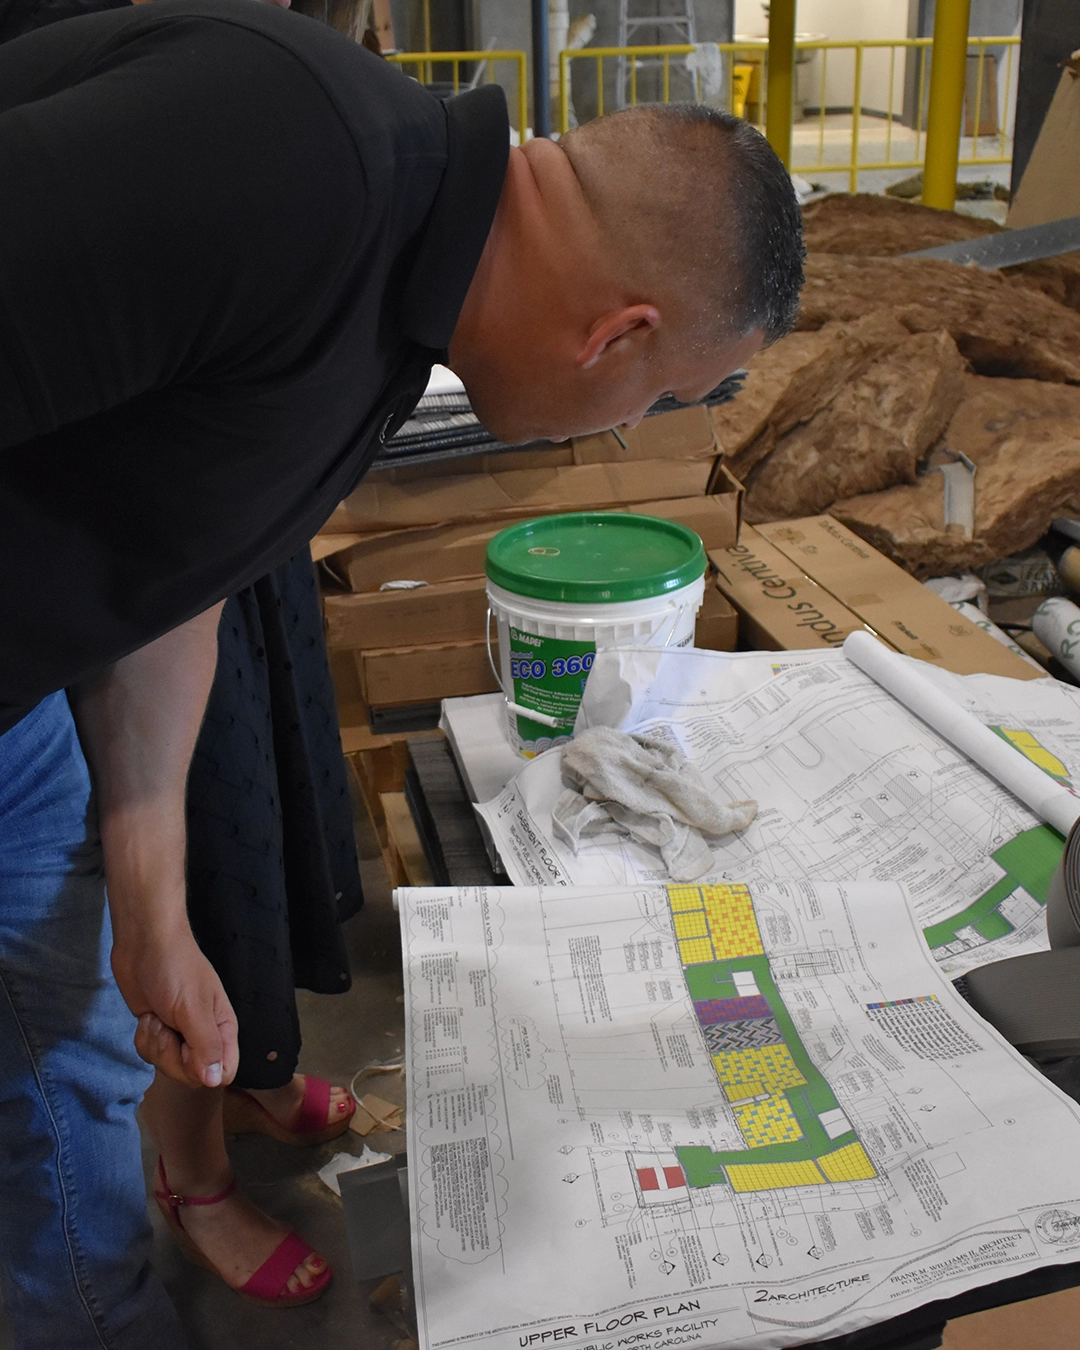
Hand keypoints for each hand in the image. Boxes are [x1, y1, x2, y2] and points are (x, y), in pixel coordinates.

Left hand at [112, 927, 238, 1088]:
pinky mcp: (157, 1032)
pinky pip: (150, 1055)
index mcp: (222, 1029)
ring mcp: (179, 1035)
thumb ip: (206, 1046)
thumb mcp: (193, 1008)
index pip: (225, 1071)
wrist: (143, 945)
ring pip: (168, 1066)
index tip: (189, 1051)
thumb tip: (217, 1081)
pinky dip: (144, 1039)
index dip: (206, 1072)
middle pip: (192, 1075)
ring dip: (155, 1045)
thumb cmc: (175, 969)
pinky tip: (147, 1017)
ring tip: (156, 1017)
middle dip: (171, 1057)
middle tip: (167, 1028)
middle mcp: (203, 1036)